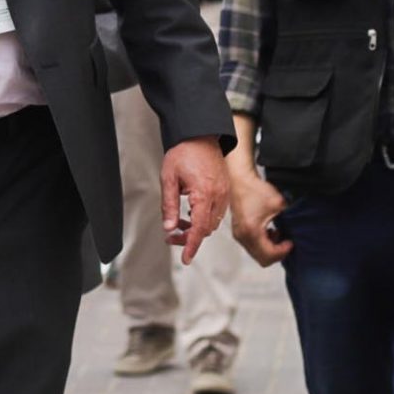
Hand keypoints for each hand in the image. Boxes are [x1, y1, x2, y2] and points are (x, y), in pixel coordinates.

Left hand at [160, 139, 229, 262]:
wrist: (200, 135)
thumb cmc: (184, 153)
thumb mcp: (169, 179)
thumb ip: (169, 205)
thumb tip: (168, 227)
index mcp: (203, 194)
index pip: (200, 229)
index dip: (192, 246)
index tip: (186, 259)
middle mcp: (218, 196)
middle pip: (206, 229)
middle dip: (189, 237)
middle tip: (170, 236)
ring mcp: (224, 194)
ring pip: (212, 222)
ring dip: (196, 228)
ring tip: (177, 223)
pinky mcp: (225, 190)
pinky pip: (217, 212)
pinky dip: (204, 218)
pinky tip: (190, 212)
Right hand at [228, 167, 291, 265]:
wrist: (240, 180)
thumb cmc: (256, 190)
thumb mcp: (278, 204)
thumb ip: (289, 217)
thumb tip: (299, 228)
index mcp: (252, 232)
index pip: (269, 255)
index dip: (283, 251)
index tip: (291, 242)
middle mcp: (242, 237)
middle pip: (262, 259)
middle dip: (277, 253)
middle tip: (286, 242)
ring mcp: (238, 235)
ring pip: (257, 254)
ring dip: (269, 248)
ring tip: (278, 234)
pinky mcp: (238, 232)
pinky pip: (252, 246)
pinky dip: (262, 244)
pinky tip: (270, 230)